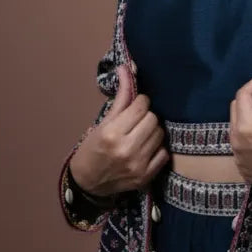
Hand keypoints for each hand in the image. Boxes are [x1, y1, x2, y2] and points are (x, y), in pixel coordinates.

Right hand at [69, 62, 169, 196]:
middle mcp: (127, 149)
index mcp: (112, 133)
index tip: (134, 106)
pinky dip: (157, 148)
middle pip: (153, 119)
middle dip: (146, 116)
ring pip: (160, 134)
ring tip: (140, 134)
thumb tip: (127, 68)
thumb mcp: (102, 122)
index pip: (141, 106)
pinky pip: (164, 153)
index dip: (140, 102)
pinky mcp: (146, 177)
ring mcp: (138, 165)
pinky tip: (146, 149)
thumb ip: (120, 97)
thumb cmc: (92, 148)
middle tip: (136, 121)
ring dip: (153, 131)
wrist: (87, 183)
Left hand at [229, 60, 251, 202]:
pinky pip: (241, 146)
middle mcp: (235, 143)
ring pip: (237, 128)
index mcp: (245, 128)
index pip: (243, 95)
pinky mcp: (244, 170)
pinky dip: (249, 136)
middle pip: (236, 110)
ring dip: (249, 117)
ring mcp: (238, 159)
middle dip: (251, 99)